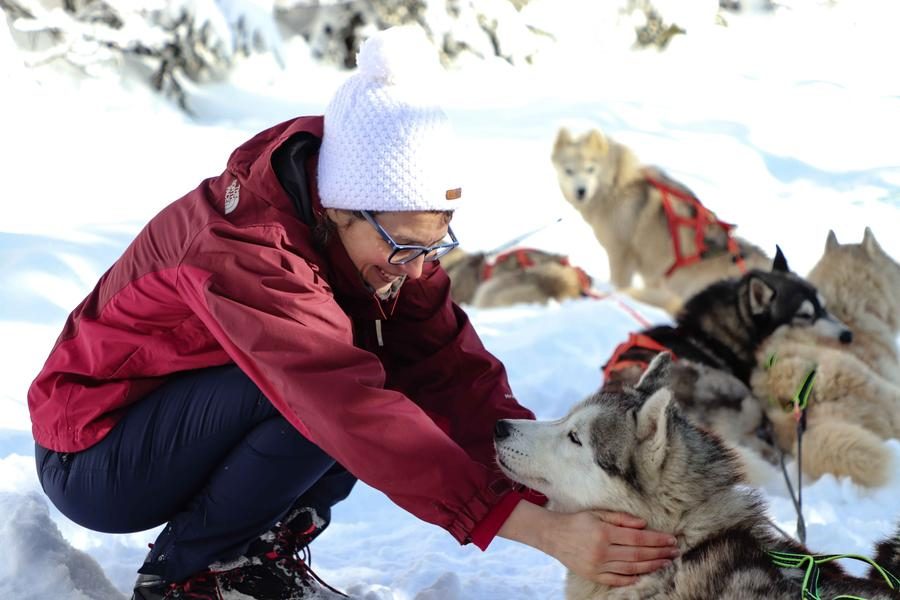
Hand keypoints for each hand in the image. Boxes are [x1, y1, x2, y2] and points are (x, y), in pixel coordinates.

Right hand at [545, 510, 678, 586]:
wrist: (553, 535)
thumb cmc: (577, 521)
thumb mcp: (598, 513)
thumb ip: (621, 518)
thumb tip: (643, 525)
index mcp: (604, 533)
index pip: (637, 538)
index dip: (656, 540)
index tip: (671, 539)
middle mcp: (602, 551)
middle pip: (637, 554)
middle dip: (659, 553)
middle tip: (674, 551)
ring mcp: (597, 565)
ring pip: (630, 568)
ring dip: (651, 566)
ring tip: (665, 562)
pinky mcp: (593, 575)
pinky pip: (616, 579)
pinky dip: (631, 579)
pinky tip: (643, 575)